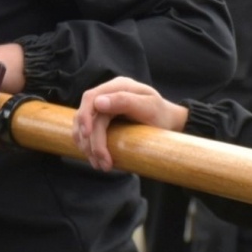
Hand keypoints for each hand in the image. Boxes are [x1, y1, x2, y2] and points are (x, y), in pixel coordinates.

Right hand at [72, 76, 188, 171]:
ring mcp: (104, 108)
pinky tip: (95, 159)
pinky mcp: (102, 120)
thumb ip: (126, 101)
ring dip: (87, 147)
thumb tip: (98, 102)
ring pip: (83, 126)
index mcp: (119, 86)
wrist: (168, 124)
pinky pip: (87, 133)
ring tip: (100, 165)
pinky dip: (87, 147)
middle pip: (87, 116)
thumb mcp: (149, 108)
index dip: (85, 116)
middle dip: (91, 141)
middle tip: (103, 163)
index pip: (91, 97)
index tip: (88, 136)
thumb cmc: (161, 115)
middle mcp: (108, 95)